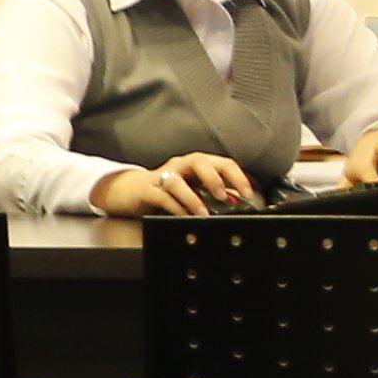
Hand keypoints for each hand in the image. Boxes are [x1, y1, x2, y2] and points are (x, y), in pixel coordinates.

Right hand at [95, 153, 255, 218]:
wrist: (128, 191)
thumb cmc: (164, 189)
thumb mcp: (192, 188)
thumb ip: (213, 192)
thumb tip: (236, 198)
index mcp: (195, 164)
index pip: (222, 163)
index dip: (237, 177)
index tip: (248, 194)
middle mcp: (180, 166)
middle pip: (199, 161)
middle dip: (214, 179)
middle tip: (223, 197)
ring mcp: (162, 176)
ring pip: (178, 180)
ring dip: (192, 198)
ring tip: (202, 213)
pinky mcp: (147, 189)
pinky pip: (162, 196)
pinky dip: (175, 207)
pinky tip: (183, 216)